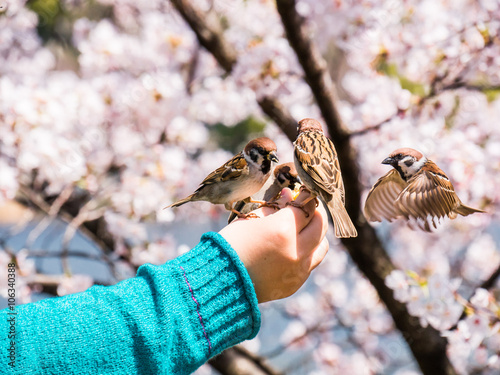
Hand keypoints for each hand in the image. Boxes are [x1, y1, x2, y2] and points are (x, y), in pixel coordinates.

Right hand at [219, 188, 328, 302]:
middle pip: (320, 225)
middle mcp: (296, 250)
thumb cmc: (231, 243)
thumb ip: (275, 207)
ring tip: (304, 229)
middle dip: (315, 212)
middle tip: (306, 206)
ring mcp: (298, 270)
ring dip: (316, 234)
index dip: (305, 196)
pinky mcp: (295, 284)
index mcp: (283, 230)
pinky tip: (293, 248)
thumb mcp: (251, 218)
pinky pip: (310, 264)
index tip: (302, 191)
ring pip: (322, 246)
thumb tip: (289, 196)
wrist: (219, 280)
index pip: (306, 206)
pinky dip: (306, 253)